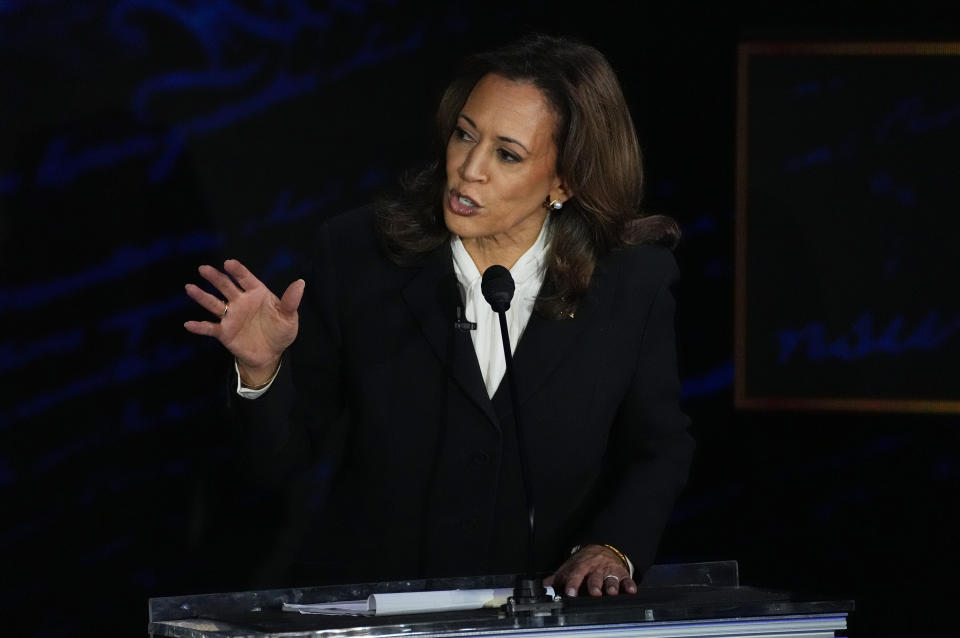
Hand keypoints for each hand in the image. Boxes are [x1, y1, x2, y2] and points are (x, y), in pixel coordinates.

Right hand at [184, 259, 304, 382]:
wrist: (270, 354)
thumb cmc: (280, 331)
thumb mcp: (289, 317)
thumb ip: (291, 301)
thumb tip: (300, 283)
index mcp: (257, 294)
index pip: (246, 279)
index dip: (238, 271)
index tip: (228, 263)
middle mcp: (241, 302)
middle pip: (226, 287)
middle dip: (215, 278)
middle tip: (203, 269)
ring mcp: (231, 316)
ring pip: (214, 304)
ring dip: (202, 296)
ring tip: (190, 287)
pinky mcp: (224, 332)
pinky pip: (210, 328)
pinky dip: (199, 327)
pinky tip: (189, 324)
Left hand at [544, 544, 636, 597]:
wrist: (603, 548)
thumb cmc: (585, 561)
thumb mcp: (571, 566)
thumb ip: (558, 577)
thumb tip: (545, 585)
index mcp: (581, 567)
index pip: (575, 575)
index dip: (572, 584)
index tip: (570, 592)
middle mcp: (596, 569)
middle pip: (595, 577)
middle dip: (594, 585)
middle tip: (594, 592)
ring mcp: (609, 571)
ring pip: (611, 578)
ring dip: (612, 585)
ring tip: (612, 592)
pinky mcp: (621, 574)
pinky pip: (627, 579)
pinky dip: (629, 584)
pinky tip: (631, 590)